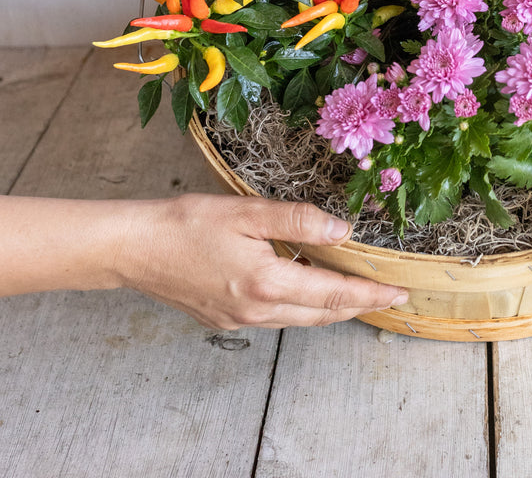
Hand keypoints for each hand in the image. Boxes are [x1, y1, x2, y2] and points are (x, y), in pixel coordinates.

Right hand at [118, 194, 408, 329]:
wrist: (133, 248)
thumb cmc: (186, 224)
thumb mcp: (247, 211)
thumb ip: (298, 220)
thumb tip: (341, 229)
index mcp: (267, 282)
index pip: (333, 294)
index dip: (370, 293)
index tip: (398, 292)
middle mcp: (257, 310)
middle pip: (321, 314)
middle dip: (358, 305)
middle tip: (387, 293)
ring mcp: (239, 320)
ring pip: (299, 318)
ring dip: (330, 307)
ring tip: (355, 290)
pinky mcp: (225, 318)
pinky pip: (276, 317)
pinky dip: (300, 305)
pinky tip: (304, 285)